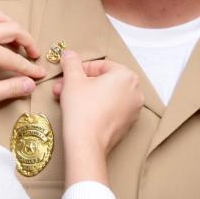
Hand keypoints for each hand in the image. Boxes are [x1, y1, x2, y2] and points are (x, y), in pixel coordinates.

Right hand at [54, 51, 142, 184]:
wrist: (87, 143)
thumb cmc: (82, 109)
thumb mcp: (72, 79)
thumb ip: (71, 63)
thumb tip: (69, 54)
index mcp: (126, 75)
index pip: (100, 66)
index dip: (79, 70)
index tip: (67, 75)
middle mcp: (135, 91)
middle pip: (103, 81)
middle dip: (81, 84)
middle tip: (64, 88)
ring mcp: (134, 109)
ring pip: (106, 95)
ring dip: (87, 95)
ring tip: (68, 100)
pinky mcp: (128, 124)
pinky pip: (111, 109)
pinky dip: (97, 108)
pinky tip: (81, 112)